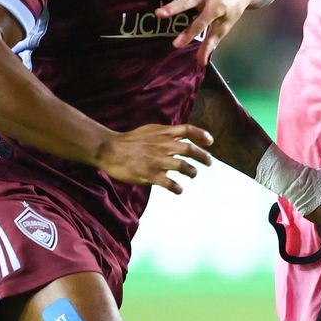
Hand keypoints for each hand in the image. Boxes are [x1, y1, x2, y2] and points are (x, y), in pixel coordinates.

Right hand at [95, 124, 213, 194]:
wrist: (109, 149)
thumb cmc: (128, 141)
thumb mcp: (149, 130)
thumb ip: (164, 133)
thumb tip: (178, 135)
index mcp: (162, 134)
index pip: (187, 130)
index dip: (201, 134)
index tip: (210, 141)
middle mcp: (163, 146)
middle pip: (190, 149)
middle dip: (203, 156)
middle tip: (210, 162)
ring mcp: (158, 161)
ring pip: (184, 167)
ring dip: (192, 172)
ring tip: (193, 174)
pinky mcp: (151, 175)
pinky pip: (170, 184)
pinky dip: (177, 188)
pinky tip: (179, 189)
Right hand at [154, 0, 251, 65]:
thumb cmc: (231, 10)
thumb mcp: (225, 27)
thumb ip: (211, 43)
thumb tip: (201, 62)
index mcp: (216, 8)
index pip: (200, 24)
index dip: (188, 35)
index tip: (175, 45)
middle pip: (189, 1)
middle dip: (174, 7)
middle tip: (159, 14)